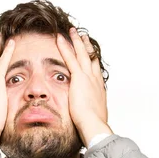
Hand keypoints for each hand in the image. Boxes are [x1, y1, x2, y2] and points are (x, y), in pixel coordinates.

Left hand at [56, 28, 112, 145]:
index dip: (93, 62)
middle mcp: (95, 80)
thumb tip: (89, 121)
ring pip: (82, 54)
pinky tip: (59, 38)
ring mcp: (88, 77)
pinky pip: (70, 58)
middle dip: (87, 47)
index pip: (96, 72)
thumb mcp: (94, 118)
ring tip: (73, 31)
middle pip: (92, 58)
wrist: (94, 125)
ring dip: (77, 41)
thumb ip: (90, 115)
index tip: (91, 56)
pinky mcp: (78, 78)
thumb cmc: (93, 126)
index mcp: (99, 90)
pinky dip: (65, 47)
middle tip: (84, 37)